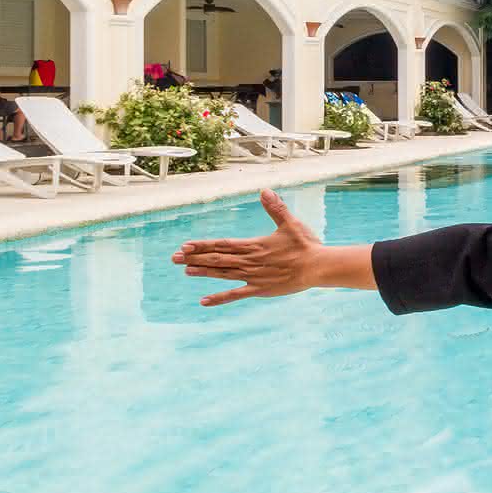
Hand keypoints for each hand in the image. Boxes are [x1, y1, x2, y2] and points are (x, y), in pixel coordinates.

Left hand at [173, 189, 323, 306]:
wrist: (317, 267)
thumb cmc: (305, 244)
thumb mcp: (290, 223)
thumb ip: (275, 208)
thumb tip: (264, 191)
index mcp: (254, 245)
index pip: (222, 244)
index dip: (202, 245)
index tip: (184, 246)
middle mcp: (249, 261)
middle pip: (217, 259)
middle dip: (194, 258)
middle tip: (174, 258)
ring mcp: (253, 276)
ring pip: (222, 274)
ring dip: (203, 272)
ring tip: (186, 271)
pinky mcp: (260, 289)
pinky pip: (236, 294)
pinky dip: (220, 297)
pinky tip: (204, 301)